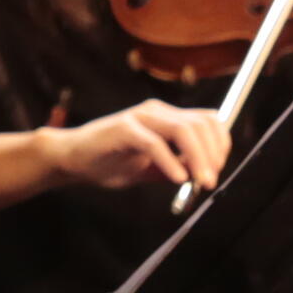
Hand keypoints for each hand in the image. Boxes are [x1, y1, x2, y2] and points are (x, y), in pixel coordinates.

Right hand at [48, 99, 230, 194]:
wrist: (71, 159)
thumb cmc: (110, 162)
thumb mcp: (151, 168)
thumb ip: (176, 167)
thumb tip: (203, 175)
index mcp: (166, 117)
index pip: (208, 120)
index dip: (221, 143)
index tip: (217, 169)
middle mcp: (156, 111)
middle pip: (200, 124)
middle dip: (213, 153)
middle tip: (210, 180)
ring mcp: (140, 117)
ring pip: (183, 130)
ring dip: (198, 158)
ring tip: (201, 181)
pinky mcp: (122, 129)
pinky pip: (154, 143)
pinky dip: (170, 161)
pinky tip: (177, 178)